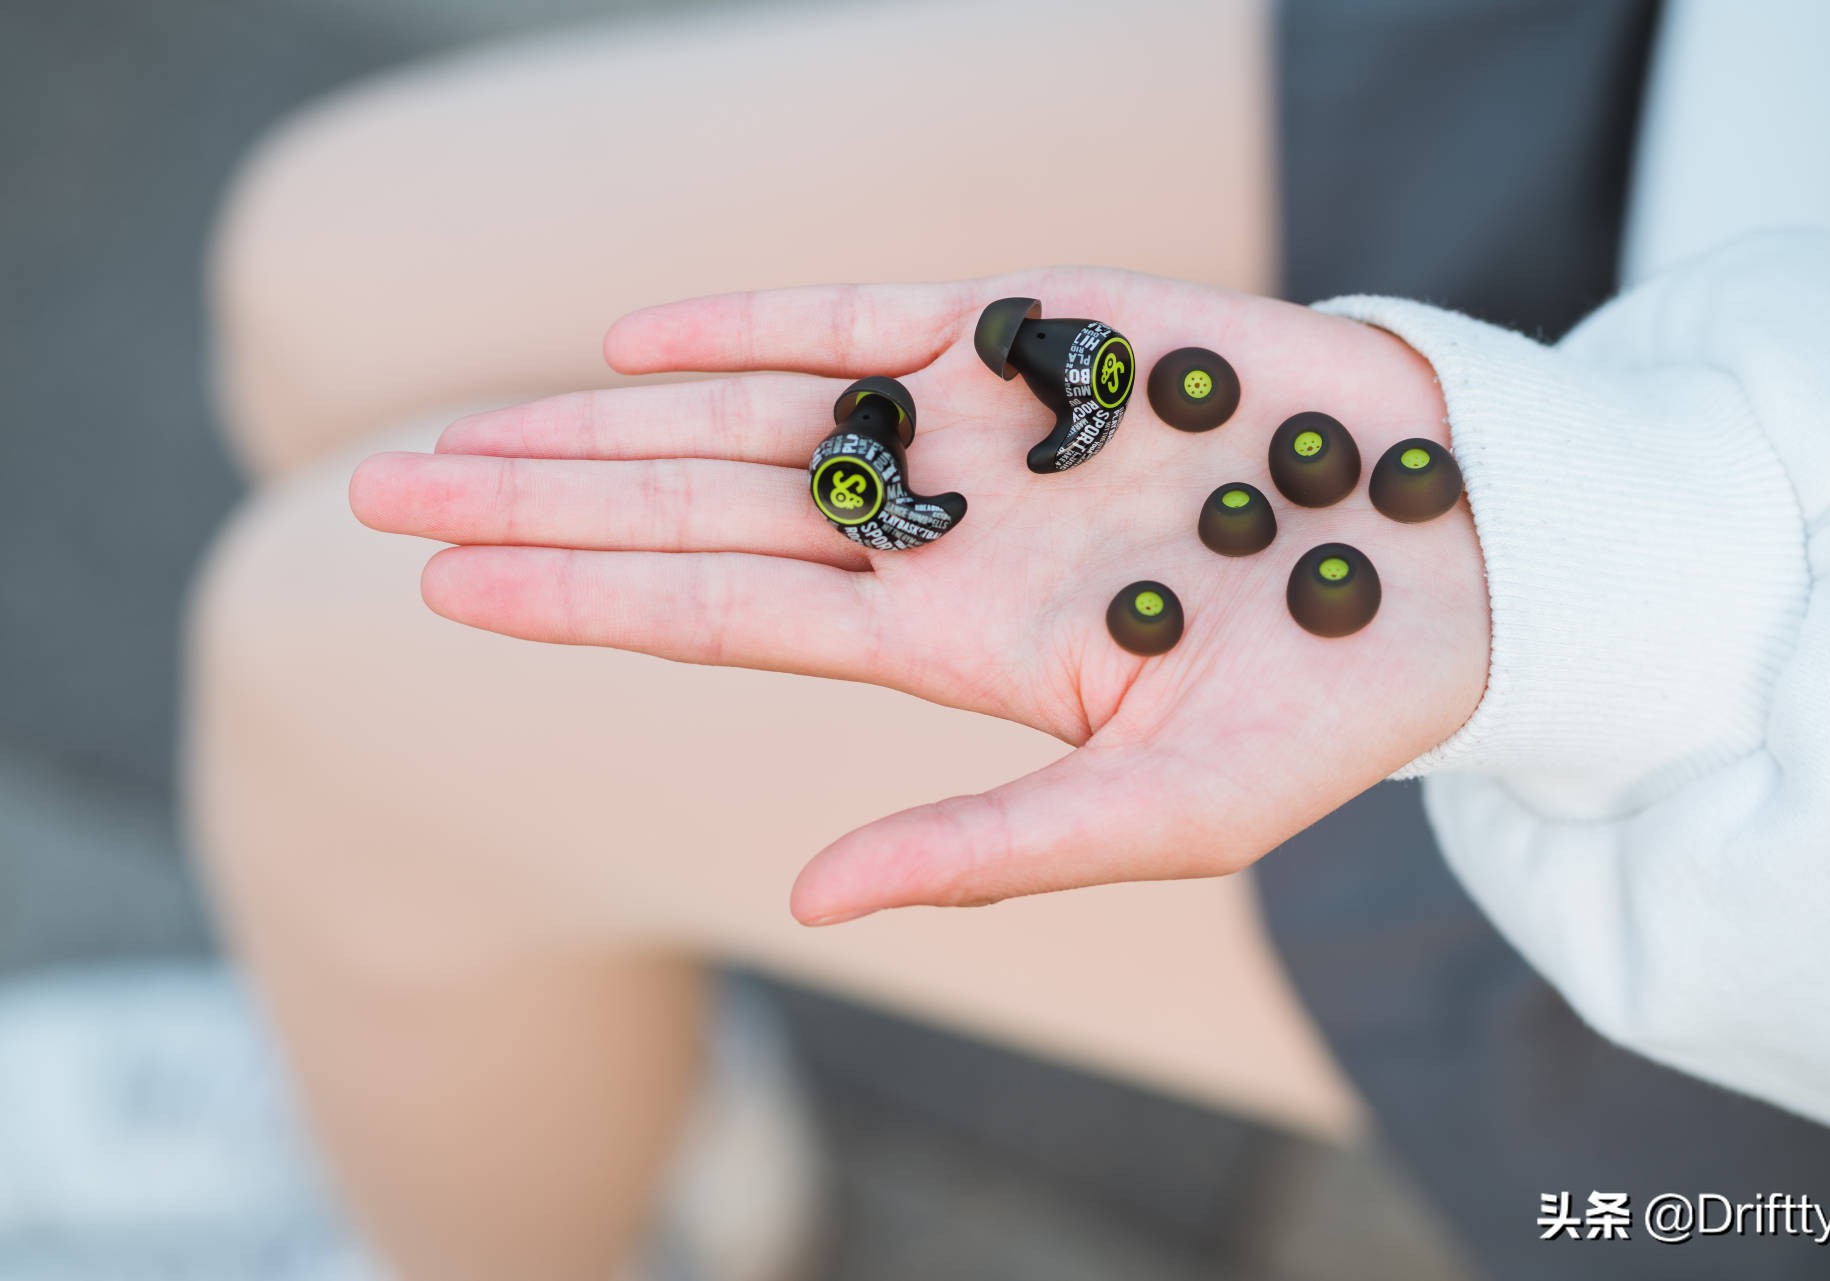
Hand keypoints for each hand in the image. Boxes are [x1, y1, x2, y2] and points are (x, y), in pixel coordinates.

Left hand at [350, 269, 1488, 922]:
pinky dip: (765, 317)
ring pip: (751, 408)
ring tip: (461, 428)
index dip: (580, 597)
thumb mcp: (1170, 816)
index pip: (719, 615)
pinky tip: (643, 339)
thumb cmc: (1330, 704)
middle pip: (694, 508)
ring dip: (603, 415)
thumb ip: (989, 847)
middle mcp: (934, 530)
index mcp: (947, 642)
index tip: (442, 590)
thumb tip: (812, 901)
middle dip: (537, 501)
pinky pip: (873, 316)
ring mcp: (979, 427)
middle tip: (374, 495)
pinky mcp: (1046, 334)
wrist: (1456, 555)